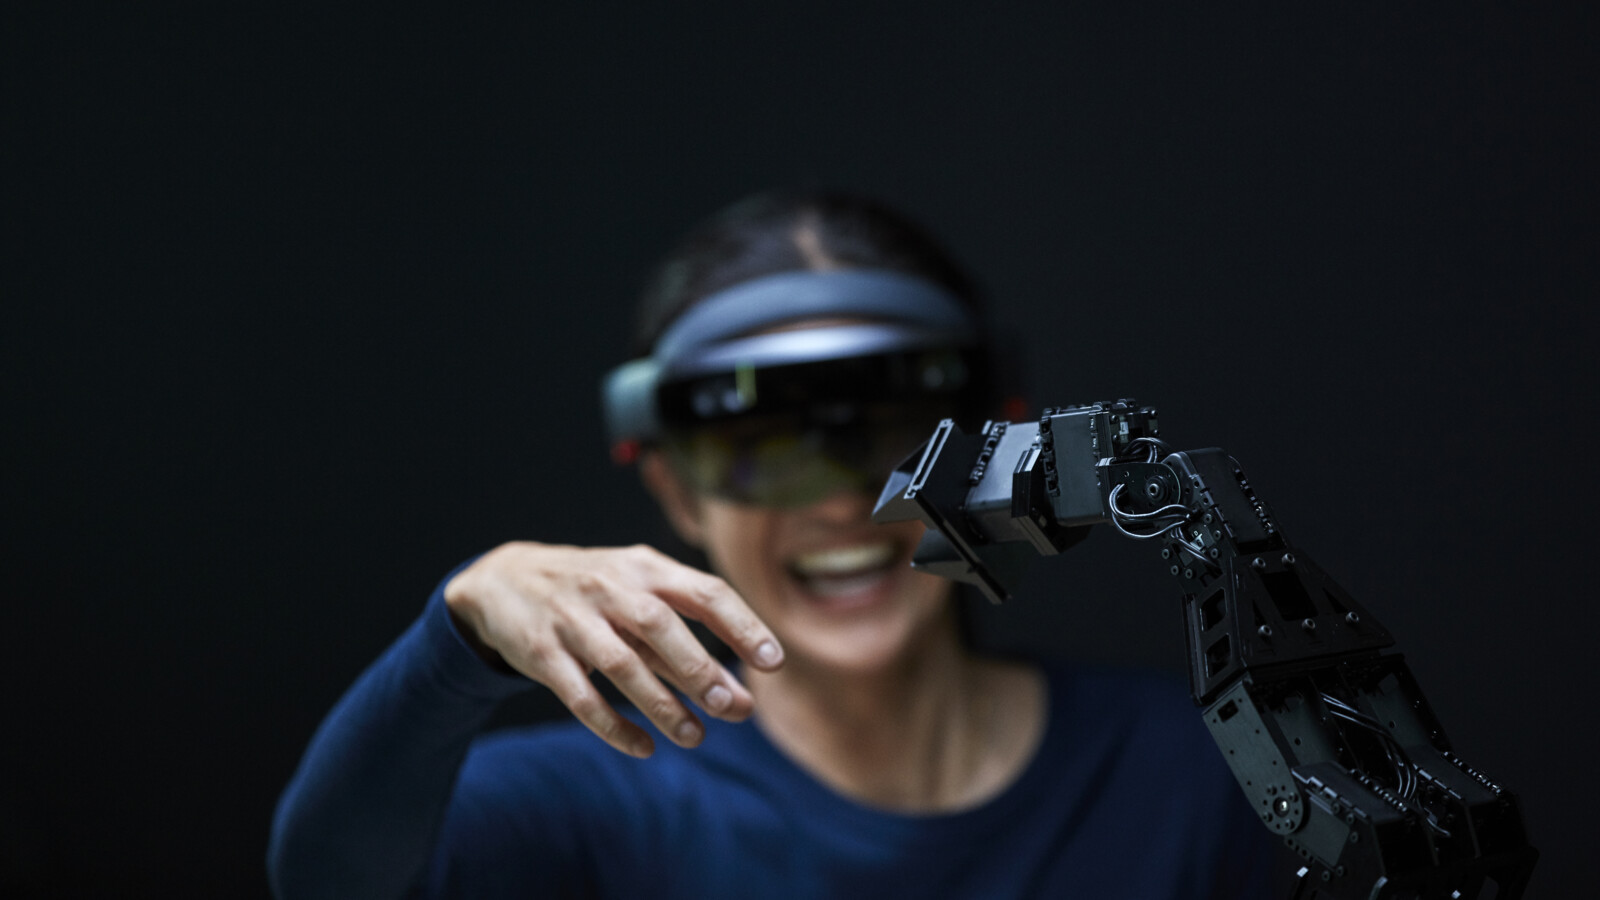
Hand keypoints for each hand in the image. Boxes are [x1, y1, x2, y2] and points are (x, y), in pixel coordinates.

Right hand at [443, 542, 783, 757]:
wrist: (504, 580)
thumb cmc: (596, 594)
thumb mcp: (640, 598)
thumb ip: (688, 645)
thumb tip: (744, 697)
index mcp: (646, 568)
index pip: (704, 591)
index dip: (742, 625)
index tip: (773, 662)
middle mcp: (611, 588)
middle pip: (660, 626)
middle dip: (699, 668)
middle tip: (733, 707)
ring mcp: (573, 619)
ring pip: (620, 665)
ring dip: (661, 704)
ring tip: (696, 738)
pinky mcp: (541, 652)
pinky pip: (579, 695)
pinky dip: (612, 725)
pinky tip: (644, 747)